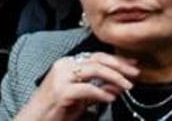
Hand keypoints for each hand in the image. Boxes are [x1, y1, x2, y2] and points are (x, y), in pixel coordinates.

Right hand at [15, 50, 138, 120]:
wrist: (36, 119)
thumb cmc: (57, 109)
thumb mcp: (82, 97)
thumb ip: (98, 89)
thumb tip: (118, 85)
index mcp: (68, 64)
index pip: (96, 56)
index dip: (117, 60)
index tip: (133, 64)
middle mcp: (64, 65)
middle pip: (97, 60)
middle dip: (119, 66)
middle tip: (136, 74)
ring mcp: (62, 77)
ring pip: (94, 69)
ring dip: (114, 77)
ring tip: (128, 86)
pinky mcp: (62, 92)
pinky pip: (87, 88)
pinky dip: (102, 93)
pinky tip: (111, 98)